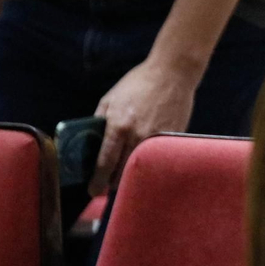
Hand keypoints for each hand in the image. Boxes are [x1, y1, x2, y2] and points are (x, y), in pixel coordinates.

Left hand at [90, 57, 201, 195]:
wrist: (172, 74)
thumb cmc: (138, 83)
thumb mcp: (110, 99)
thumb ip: (99, 121)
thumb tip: (92, 143)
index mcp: (118, 127)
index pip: (104, 163)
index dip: (96, 181)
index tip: (92, 191)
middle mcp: (137, 137)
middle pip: (122, 173)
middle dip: (111, 182)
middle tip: (105, 183)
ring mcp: (156, 139)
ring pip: (139, 169)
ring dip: (128, 174)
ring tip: (122, 173)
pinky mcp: (171, 138)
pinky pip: (156, 158)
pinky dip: (148, 162)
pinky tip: (143, 157)